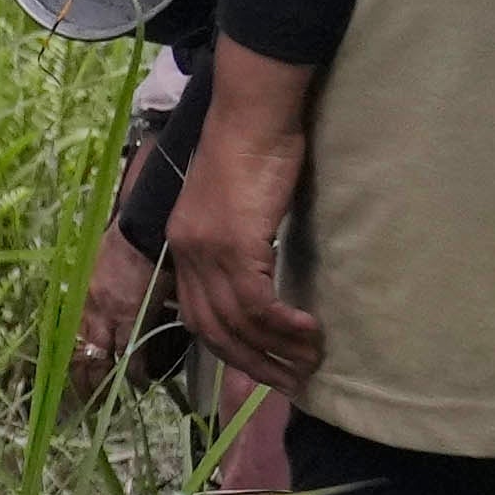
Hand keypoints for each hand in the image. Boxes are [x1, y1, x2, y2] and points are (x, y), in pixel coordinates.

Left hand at [163, 57, 321, 407]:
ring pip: (239, 322)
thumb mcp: (240, 204)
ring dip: (277, 350)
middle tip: (292, 383)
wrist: (254, 111)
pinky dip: (282, 325)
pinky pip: (256, 303)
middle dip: (253, 365)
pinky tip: (308, 332)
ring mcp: (207, 249)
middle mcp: (186, 253)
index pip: (198, 318)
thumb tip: (267, 271)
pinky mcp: (234, 242)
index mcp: (182, 246)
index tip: (263, 371)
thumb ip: (244, 240)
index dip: (230, 352)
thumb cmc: (257, 146)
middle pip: (214, 331)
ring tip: (311, 363)